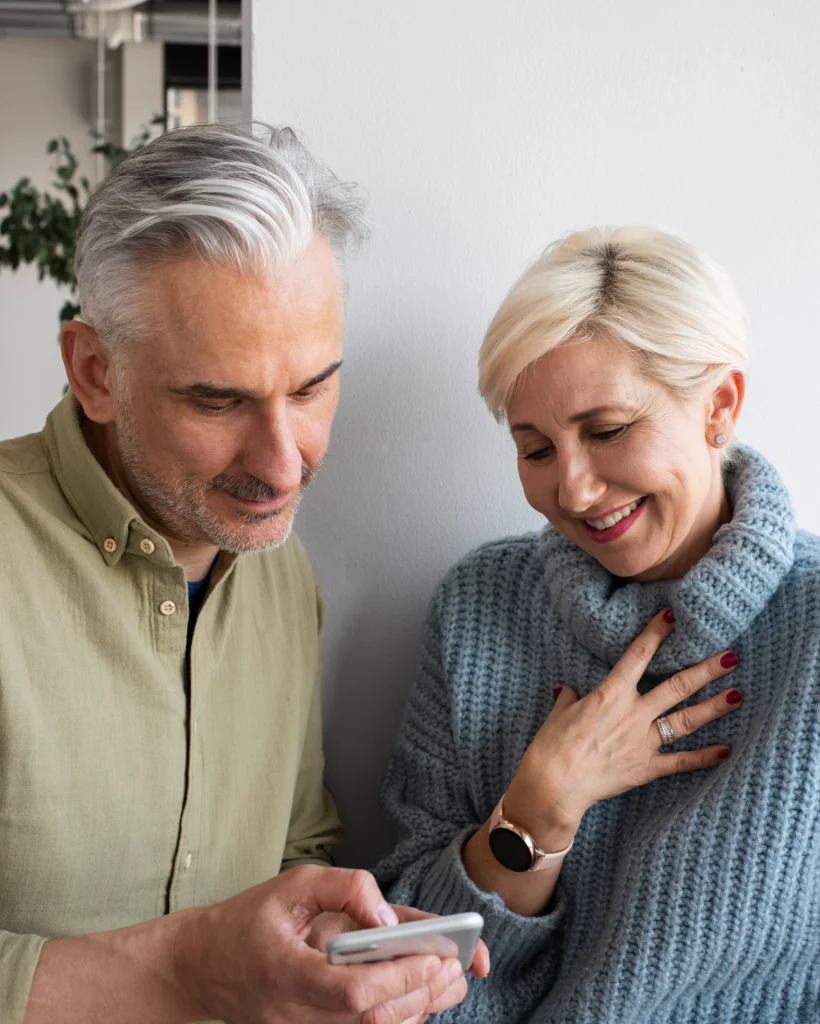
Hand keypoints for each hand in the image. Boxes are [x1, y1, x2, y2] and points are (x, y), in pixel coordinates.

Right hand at [172, 864, 472, 1023]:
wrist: (198, 967)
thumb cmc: (246, 920)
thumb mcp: (294, 884)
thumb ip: (345, 888)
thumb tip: (387, 917)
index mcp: (288, 973)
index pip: (354, 993)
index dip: (401, 979)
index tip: (438, 958)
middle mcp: (296, 1015)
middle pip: (372, 1020)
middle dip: (423, 994)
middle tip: (458, 968)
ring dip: (416, 1010)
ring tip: (449, 980)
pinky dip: (394, 1019)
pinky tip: (417, 996)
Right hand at [505, 609, 740, 846]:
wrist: (555, 784)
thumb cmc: (551, 745)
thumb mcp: (558, 713)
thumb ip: (568, 698)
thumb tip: (567, 691)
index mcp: (610, 693)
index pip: (638, 655)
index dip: (656, 633)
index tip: (672, 615)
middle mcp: (633, 713)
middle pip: (676, 686)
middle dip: (705, 671)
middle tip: (730, 657)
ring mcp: (643, 741)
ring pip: (685, 720)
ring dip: (713, 707)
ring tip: (736, 695)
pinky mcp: (646, 768)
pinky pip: (681, 762)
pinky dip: (704, 757)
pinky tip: (726, 750)